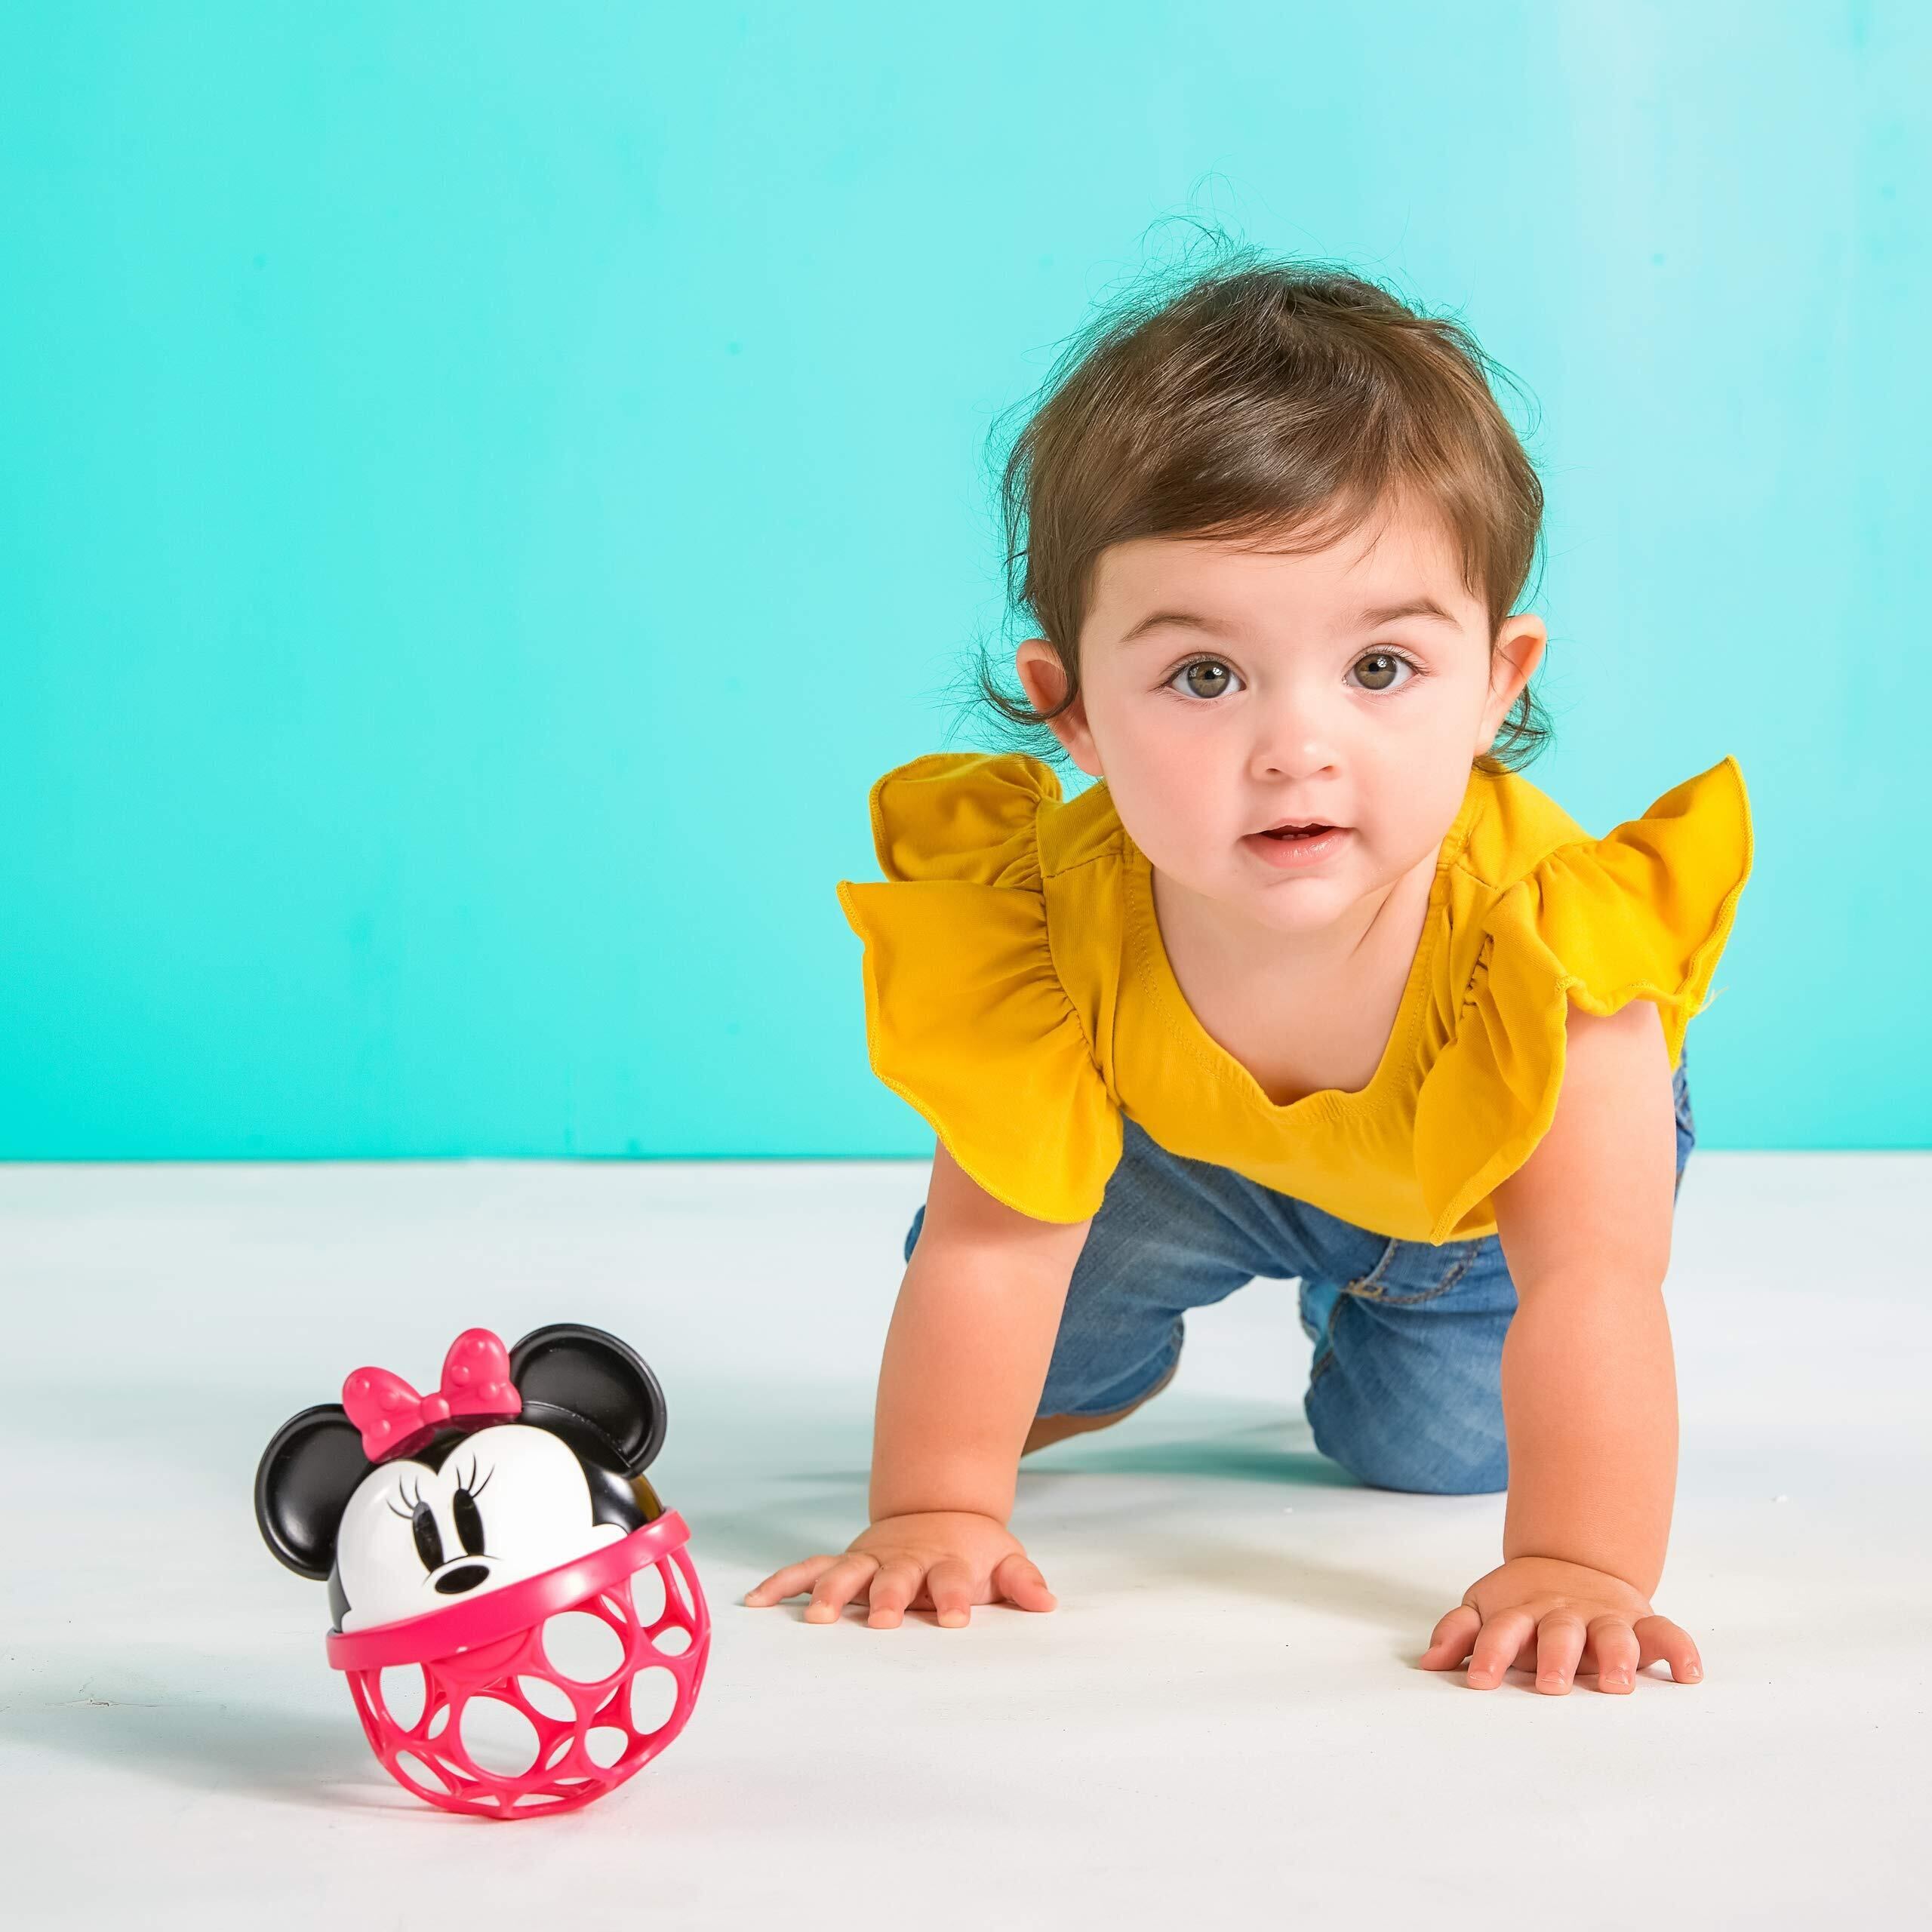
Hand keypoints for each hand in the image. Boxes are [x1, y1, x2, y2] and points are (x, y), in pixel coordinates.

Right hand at [743, 1510, 1055, 1628]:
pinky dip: (782, 1584)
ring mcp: (869, 1561)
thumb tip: (1047, 1603)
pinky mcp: (843, 1562)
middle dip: (889, 1597)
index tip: (956, 1619)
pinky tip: (756, 1602)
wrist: (938, 1511)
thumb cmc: (971, 1550)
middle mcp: (902, 1561)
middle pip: (896, 1577)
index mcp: (944, 1563)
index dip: (955, 1597)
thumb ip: (1022, 1581)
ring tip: (816, 1619)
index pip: (952, 1580)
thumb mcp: (1004, 1558)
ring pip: (846, 1573)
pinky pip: (807, 1571)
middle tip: (885, 1621)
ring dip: (832, 1594)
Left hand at [1420, 1554, 1704, 1693]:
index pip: (1502, 1632)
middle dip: (1555, 1658)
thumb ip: (1459, 1633)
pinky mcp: (1641, 1623)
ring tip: (1617, 1683)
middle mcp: (1565, 1615)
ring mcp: (1604, 1618)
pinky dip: (1680, 1650)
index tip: (1480, 1683)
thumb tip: (1429, 1663)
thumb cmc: (1523, 1605)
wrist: (1573, 1564)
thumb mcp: (1485, 1609)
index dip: (1490, 1656)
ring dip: (1615, 1657)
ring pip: (1613, 1634)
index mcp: (1522, 1613)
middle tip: (1550, 1685)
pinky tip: (1689, 1674)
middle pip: (1559, 1633)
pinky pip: (1666, 1634)